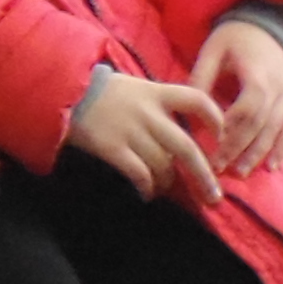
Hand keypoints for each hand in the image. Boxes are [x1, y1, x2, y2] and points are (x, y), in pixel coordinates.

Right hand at [69, 72, 226, 208]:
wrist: (61, 90)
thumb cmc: (100, 91)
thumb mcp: (134, 86)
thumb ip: (158, 104)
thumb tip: (184, 133)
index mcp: (155, 92)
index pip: (197, 100)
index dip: (215, 119)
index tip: (220, 137)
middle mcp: (147, 112)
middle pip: (186, 147)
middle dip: (203, 176)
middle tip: (213, 197)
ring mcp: (129, 130)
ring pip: (163, 165)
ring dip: (169, 182)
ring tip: (166, 189)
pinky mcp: (111, 147)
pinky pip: (139, 173)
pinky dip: (147, 187)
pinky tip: (146, 193)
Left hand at [192, 18, 282, 175]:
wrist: (269, 26)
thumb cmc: (235, 37)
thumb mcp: (213, 48)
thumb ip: (202, 75)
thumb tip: (189, 107)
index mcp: (258, 72)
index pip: (248, 106)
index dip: (232, 128)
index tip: (213, 144)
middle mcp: (279, 86)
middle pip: (262, 123)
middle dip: (241, 148)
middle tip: (220, 167)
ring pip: (278, 130)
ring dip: (260, 154)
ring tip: (240, 173)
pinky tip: (271, 166)